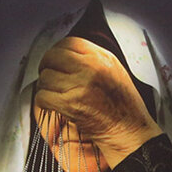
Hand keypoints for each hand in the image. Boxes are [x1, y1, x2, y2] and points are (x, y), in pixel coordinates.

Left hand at [33, 36, 162, 168]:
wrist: (129, 129)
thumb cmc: (123, 103)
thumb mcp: (114, 69)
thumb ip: (92, 58)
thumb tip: (68, 54)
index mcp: (101, 57)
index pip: (68, 42)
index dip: (57, 51)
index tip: (55, 60)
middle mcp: (90, 68)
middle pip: (53, 56)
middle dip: (46, 66)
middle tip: (49, 75)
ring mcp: (79, 85)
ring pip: (45, 77)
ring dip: (45, 86)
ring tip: (53, 93)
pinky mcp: (70, 104)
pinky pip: (43, 96)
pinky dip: (43, 101)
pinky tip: (52, 104)